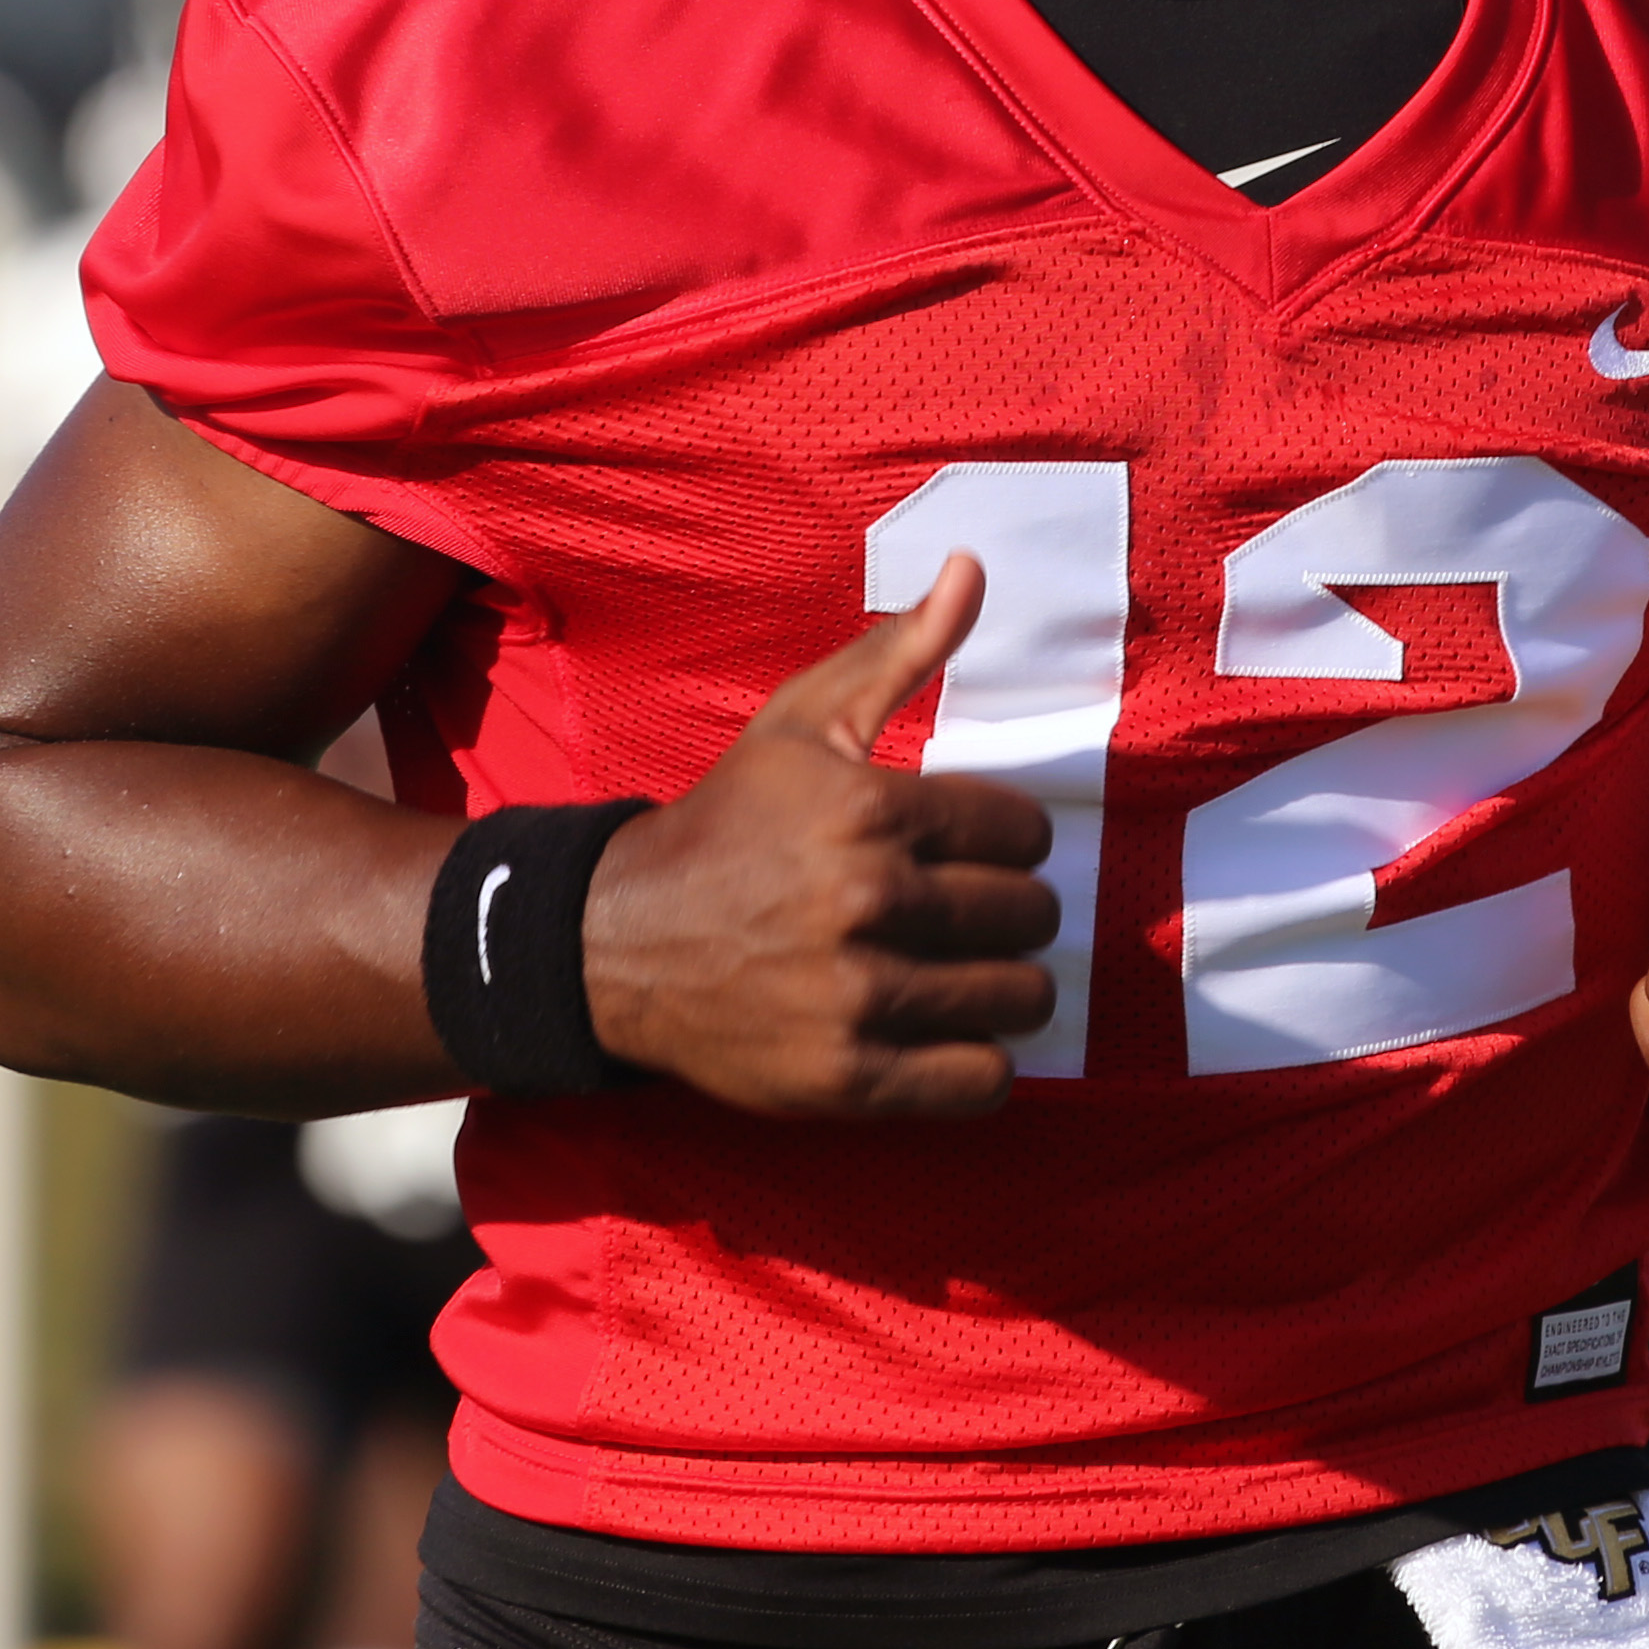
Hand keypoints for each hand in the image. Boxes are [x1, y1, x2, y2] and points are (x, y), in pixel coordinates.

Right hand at [581, 553, 1060, 1116]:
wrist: (618, 941)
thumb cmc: (728, 823)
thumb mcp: (803, 725)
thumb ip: (899, 653)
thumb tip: (972, 568)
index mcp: (868, 809)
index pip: (1024, 832)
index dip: (1005, 841)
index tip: (966, 852)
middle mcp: (867, 901)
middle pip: (1030, 914)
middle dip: (1007, 912)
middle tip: (961, 915)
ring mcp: (857, 996)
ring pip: (1019, 996)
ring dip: (1000, 987)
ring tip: (957, 973)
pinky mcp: (847, 1078)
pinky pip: (981, 1080)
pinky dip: (976, 1063)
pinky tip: (941, 1032)